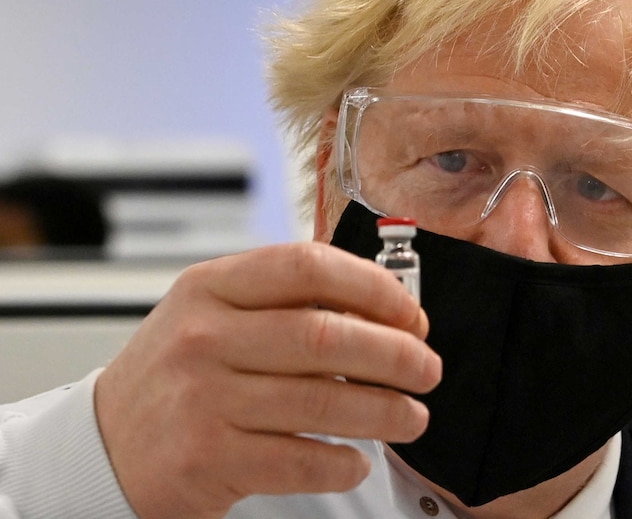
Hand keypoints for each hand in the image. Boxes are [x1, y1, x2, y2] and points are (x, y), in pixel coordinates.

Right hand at [94, 242, 440, 517]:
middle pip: (325, 336)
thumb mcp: (214, 316)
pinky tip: (356, 461)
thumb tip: (383, 313)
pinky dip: (342, 464)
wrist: (104, 446)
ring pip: (322, 402)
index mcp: (210, 288)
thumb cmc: (176, 375)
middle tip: (427, 369)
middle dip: (396, 355)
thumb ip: (285, 305)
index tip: (410, 314)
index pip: (307, 266)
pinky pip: (299, 461)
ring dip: (384, 412)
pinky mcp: (207, 459)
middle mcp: (203, 337)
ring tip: (412, 417)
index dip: (374, 288)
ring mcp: (202, 399)